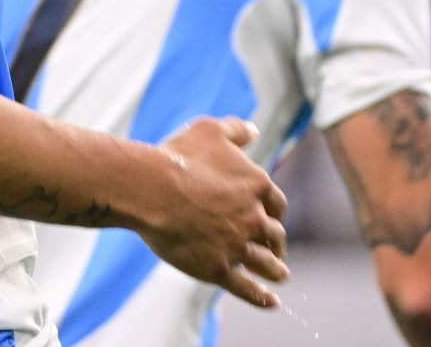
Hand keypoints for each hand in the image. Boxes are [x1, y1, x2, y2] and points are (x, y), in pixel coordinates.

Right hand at [138, 116, 290, 308]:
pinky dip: (261, 297)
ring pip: (266, 264)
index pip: (276, 203)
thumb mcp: (208, 130)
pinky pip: (247, 289)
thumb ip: (235, 130)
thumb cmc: (176, 157)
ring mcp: (237, 245)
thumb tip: (254, 130)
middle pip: (274, 235)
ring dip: (276, 270)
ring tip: (281, 275)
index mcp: (257, 185)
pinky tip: (271, 302)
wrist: (149, 188)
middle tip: (275, 249)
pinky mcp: (218, 268)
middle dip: (276, 242)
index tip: (270, 216)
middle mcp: (254, 218)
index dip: (274, 210)